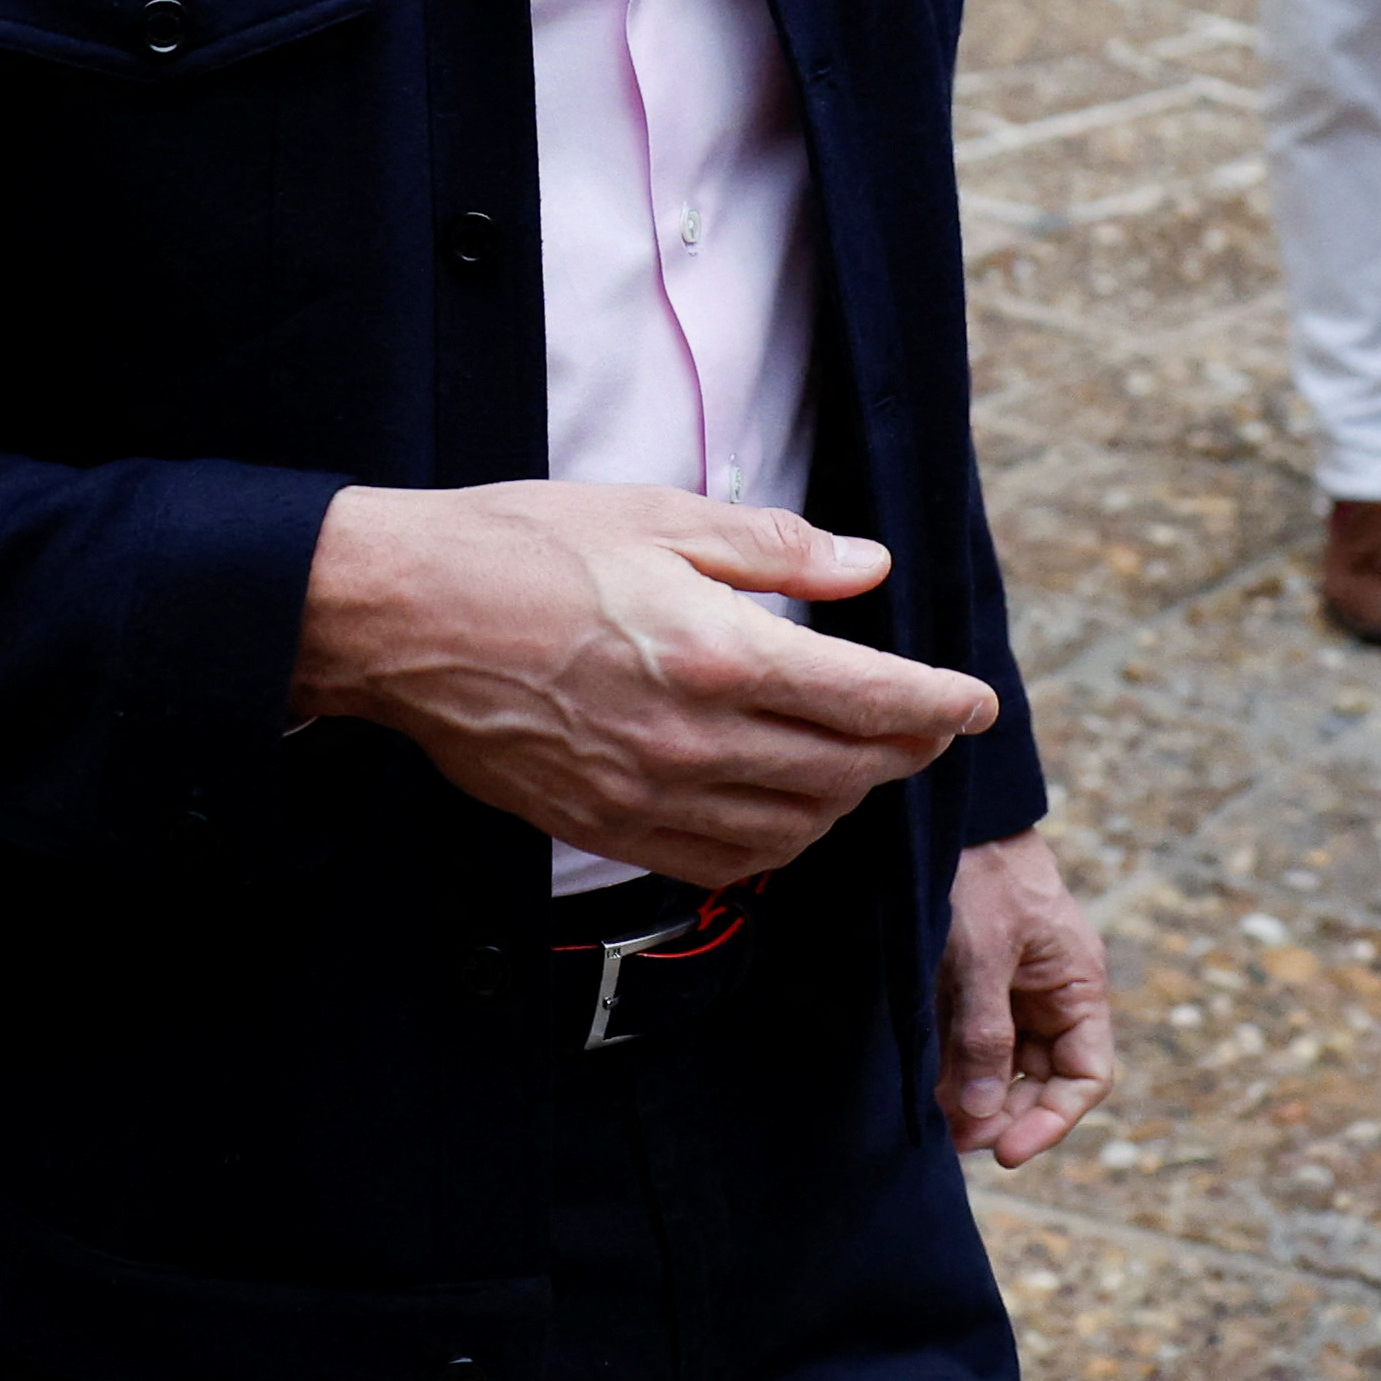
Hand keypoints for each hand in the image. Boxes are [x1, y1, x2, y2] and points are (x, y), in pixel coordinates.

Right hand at [291, 483, 997, 889]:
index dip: (940, 704)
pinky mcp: (606, 828)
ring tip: (858, 764)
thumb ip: (774, 549)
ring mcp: (648, 795)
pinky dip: (774, 843)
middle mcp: (695, 738)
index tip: (978, 703)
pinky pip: (722, 863)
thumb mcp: (657, 517)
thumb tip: (867, 568)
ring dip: (845, 801)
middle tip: (929, 725)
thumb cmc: (522, 548)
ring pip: (794, 828)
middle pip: (846, 770)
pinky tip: (781, 810)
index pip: (870, 697)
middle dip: (905, 751)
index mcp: (718, 651)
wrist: (402, 619)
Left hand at [940, 830, 1114, 1166]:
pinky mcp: (970, 985)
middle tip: (956, 1140)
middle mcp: (1050, 996)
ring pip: (1002, 1067)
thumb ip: (986, 1032)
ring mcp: (1011, 991)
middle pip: (1041, 1080)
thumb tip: (984, 1112)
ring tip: (936, 1124)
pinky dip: (952, 1070)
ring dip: (973, 1099)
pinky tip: (924, 1091)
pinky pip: (970, 1042)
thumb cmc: (980, 871)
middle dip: (1004, 1115)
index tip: (1006, 1150)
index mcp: (1076, 986)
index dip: (1052, 1120)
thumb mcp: (984, 952)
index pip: (1085, 1076)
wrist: (946, 813)